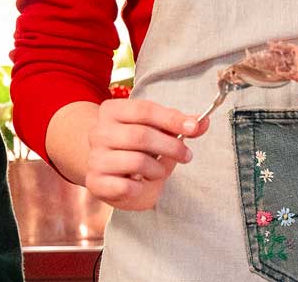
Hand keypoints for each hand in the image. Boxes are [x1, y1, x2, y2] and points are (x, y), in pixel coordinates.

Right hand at [84, 96, 207, 210]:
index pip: (144, 110)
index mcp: (112, 111)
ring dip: (157, 170)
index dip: (171, 118)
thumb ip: (180, 126)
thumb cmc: (136, 148)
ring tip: (159, 171)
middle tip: (186, 155)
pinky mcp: (95, 182)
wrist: (107, 171)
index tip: (193, 127)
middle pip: (140, 135)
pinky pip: (125, 186)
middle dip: (170, 146)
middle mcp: (98, 132)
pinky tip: (140, 184)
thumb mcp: (158, 132)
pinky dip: (140, 188)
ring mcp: (95, 158)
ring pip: (136, 161)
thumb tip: (203, 122)